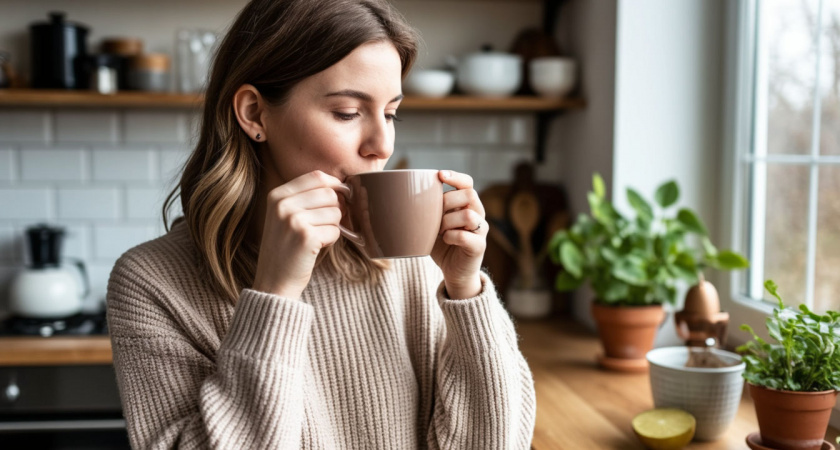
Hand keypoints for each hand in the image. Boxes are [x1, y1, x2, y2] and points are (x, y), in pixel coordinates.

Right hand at [252, 170, 343, 298]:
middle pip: (330, 194)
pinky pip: (335, 231)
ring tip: (316, 238)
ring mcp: (293, 220)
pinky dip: (331, 240)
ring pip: (336, 212)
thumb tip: (341, 186)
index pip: (317, 176)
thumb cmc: (285, 247)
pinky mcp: (306, 237)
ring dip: (333, 227)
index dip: (334, 185)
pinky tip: (315, 247)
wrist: (274, 282)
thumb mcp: (285, 215)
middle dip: (335, 210)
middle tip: (324, 225)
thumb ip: (306, 197)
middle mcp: (283, 205)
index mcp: (277, 195)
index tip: (338, 198)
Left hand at [430, 170, 487, 298]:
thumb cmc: (442, 245)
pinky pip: (465, 235)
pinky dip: (451, 236)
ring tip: (439, 231)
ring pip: (468, 215)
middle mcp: (478, 214)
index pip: (468, 182)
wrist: (454, 272)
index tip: (440, 175)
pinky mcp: (479, 246)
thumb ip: (427, 209)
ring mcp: (481, 230)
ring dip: (448, 221)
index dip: (456, 176)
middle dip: (447, 201)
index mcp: (467, 205)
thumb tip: (401, 194)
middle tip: (435, 214)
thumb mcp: (432, 223)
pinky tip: (445, 240)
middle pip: (469, 194)